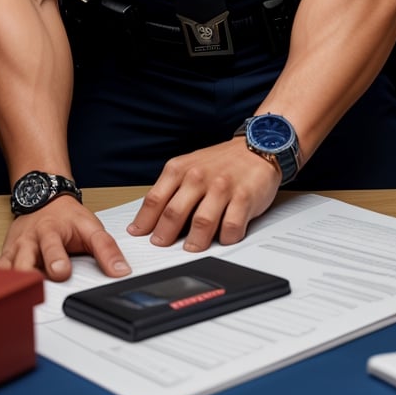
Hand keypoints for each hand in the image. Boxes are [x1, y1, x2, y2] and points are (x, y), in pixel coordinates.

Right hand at [0, 195, 131, 281]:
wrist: (44, 197)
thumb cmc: (67, 217)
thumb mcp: (91, 227)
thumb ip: (106, 249)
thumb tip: (121, 271)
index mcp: (52, 232)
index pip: (54, 247)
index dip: (57, 261)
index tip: (61, 271)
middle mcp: (30, 241)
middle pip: (24, 261)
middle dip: (29, 276)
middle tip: (37, 288)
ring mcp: (16, 249)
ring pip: (6, 270)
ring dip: (12, 285)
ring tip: (19, 299)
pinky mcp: (6, 256)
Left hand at [127, 138, 280, 251]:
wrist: (258, 145)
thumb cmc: (222, 161)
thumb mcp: (190, 165)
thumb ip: (172, 188)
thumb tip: (152, 218)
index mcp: (181, 168)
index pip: (154, 199)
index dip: (144, 221)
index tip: (137, 234)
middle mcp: (199, 176)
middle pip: (174, 213)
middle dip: (164, 236)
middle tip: (161, 248)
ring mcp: (222, 187)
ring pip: (202, 223)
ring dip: (194, 242)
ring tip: (190, 249)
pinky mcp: (244, 197)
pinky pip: (231, 226)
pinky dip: (225, 239)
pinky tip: (222, 240)